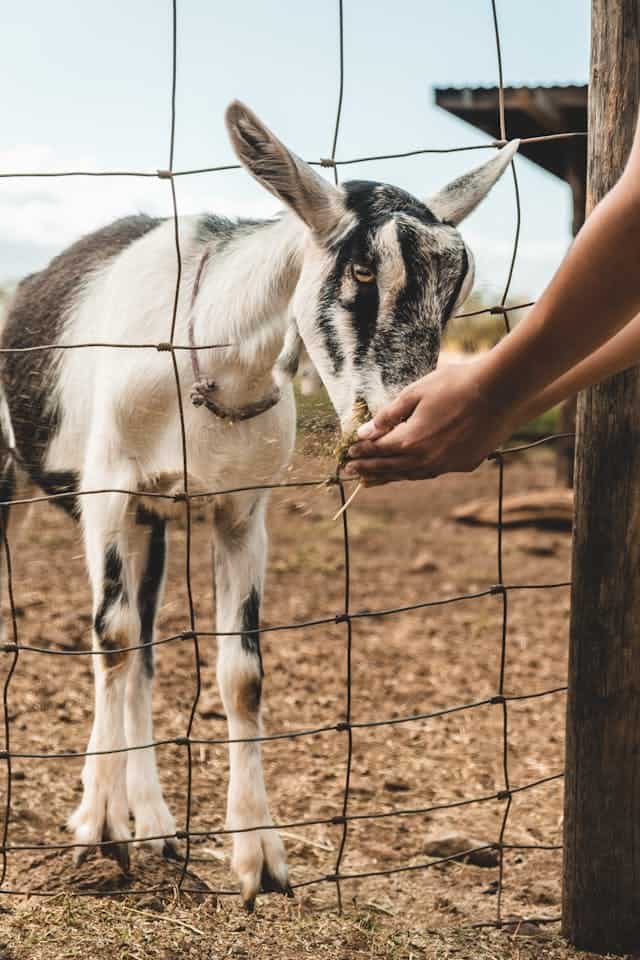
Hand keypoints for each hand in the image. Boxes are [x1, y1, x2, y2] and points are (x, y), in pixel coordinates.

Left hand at [344, 358, 512, 485]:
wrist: (500, 392)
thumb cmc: (456, 385)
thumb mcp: (415, 393)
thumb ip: (388, 415)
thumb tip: (365, 432)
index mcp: (410, 441)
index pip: (378, 450)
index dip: (361, 452)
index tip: (348, 453)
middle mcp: (426, 459)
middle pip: (391, 467)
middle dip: (369, 469)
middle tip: (352, 471)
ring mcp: (447, 464)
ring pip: (412, 475)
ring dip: (391, 476)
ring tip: (374, 479)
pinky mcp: (464, 464)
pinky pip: (433, 471)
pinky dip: (416, 472)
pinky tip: (411, 470)